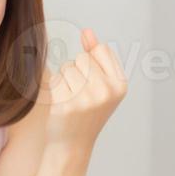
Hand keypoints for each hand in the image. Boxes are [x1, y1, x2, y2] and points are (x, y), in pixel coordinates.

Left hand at [41, 28, 126, 154]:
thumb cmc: (87, 111)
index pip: (100, 49)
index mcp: (120, 85)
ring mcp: (87, 99)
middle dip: (77, 71)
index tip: (92, 82)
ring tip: (71, 100)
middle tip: (80, 94)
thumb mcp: (100, 84)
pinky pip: (55, 80)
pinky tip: (61, 105)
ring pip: (67, 67)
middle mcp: (106, 91)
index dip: (91, 62)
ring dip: (64, 80)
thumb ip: (94, 55)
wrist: (72, 144)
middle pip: (82, 58)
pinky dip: (55, 90)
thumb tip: (87, 31)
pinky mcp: (67, 105)